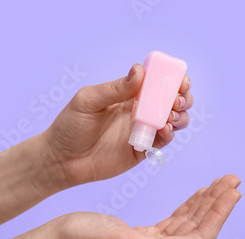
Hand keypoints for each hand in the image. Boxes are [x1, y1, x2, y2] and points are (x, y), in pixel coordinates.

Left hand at [43, 64, 192, 185]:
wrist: (61, 160)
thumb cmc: (70, 126)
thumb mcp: (88, 101)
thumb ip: (115, 88)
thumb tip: (140, 71)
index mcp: (128, 94)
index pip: (157, 82)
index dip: (172, 79)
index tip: (179, 80)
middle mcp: (139, 111)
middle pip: (171, 101)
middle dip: (182, 97)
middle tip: (177, 100)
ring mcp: (143, 131)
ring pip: (173, 120)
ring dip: (180, 116)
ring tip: (171, 116)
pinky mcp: (143, 150)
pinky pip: (163, 141)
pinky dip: (170, 134)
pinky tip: (165, 130)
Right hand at [46, 175, 240, 238]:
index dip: (218, 215)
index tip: (232, 191)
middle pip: (198, 230)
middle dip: (217, 204)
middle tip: (232, 180)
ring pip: (188, 223)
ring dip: (205, 202)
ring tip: (221, 183)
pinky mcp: (144, 238)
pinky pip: (174, 221)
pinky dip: (188, 206)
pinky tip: (198, 195)